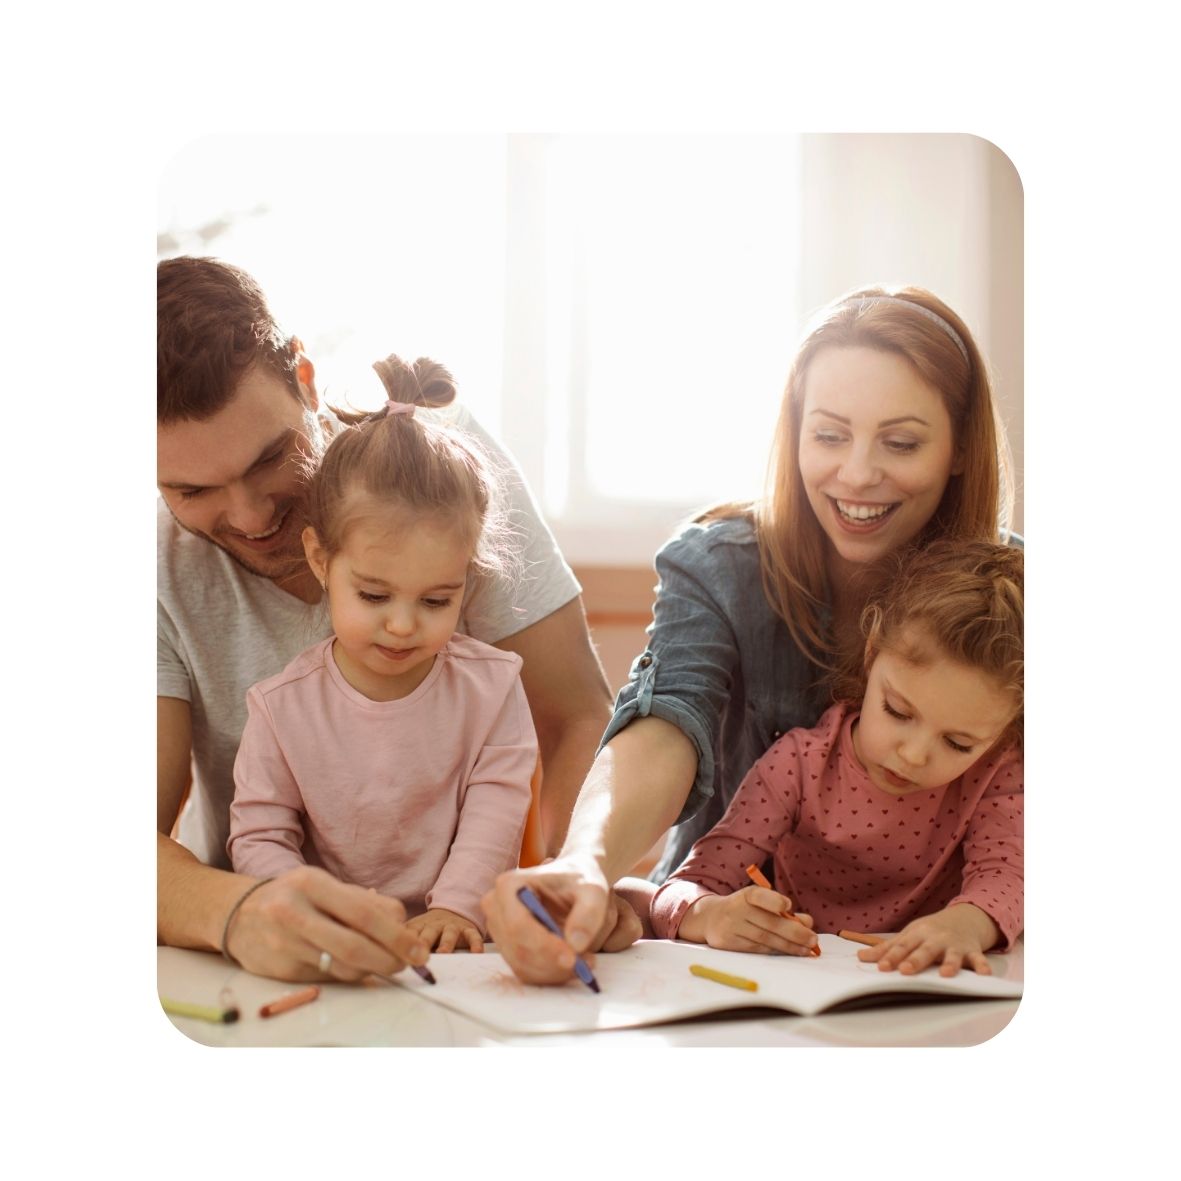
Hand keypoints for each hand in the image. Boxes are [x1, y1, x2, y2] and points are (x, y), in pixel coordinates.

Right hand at [223, 866, 431, 982]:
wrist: (239, 915)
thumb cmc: (295, 897)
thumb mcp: (326, 886)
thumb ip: (365, 901)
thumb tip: (402, 925)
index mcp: (312, 883)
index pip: (364, 914)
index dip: (398, 936)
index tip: (420, 950)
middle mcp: (295, 912)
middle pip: (355, 946)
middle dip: (391, 959)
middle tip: (411, 964)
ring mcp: (285, 944)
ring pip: (343, 967)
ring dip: (373, 970)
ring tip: (385, 963)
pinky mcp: (281, 971)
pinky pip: (327, 978)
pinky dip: (349, 975)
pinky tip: (357, 968)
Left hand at [406, 908, 484, 952]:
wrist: (452, 910)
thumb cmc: (428, 928)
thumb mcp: (413, 929)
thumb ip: (399, 939)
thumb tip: (379, 955)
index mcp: (419, 926)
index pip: (410, 933)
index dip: (404, 942)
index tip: (399, 953)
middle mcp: (435, 925)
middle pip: (428, 933)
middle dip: (424, 942)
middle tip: (419, 953)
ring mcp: (452, 927)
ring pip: (449, 934)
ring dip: (446, 943)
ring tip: (444, 952)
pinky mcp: (467, 930)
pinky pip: (473, 936)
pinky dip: (475, 943)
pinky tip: (476, 952)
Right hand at [480, 857, 643, 984]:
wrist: (574, 882)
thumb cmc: (580, 881)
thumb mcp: (593, 890)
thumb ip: (588, 913)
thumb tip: (575, 944)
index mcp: (509, 885)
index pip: (518, 925)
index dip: (544, 946)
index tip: (572, 958)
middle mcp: (496, 907)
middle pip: (518, 949)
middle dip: (552, 963)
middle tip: (586, 965)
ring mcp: (499, 929)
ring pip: (521, 965)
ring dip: (554, 972)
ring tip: (584, 962)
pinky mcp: (508, 947)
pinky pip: (525, 971)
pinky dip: (550, 975)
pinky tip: (572, 966)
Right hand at [680, 886, 817, 955]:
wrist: (710, 918)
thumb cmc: (743, 909)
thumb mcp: (758, 903)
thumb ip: (783, 911)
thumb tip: (808, 922)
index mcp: (745, 895)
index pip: (758, 896)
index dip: (773, 900)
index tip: (788, 904)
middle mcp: (736, 910)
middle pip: (768, 923)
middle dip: (794, 932)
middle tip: (813, 939)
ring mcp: (731, 928)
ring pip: (765, 939)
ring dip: (789, 946)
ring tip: (807, 949)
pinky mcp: (729, 944)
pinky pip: (757, 949)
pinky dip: (776, 951)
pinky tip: (790, 952)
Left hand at [857, 904, 998, 976]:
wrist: (964, 918)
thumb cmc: (930, 931)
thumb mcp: (908, 936)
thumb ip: (886, 948)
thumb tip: (860, 958)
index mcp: (917, 935)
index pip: (902, 947)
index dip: (891, 957)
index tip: (880, 968)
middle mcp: (935, 938)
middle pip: (924, 950)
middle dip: (915, 960)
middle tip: (904, 970)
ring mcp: (954, 944)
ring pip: (951, 955)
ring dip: (949, 964)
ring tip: (945, 975)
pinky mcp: (972, 950)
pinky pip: (978, 958)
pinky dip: (982, 965)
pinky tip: (984, 974)